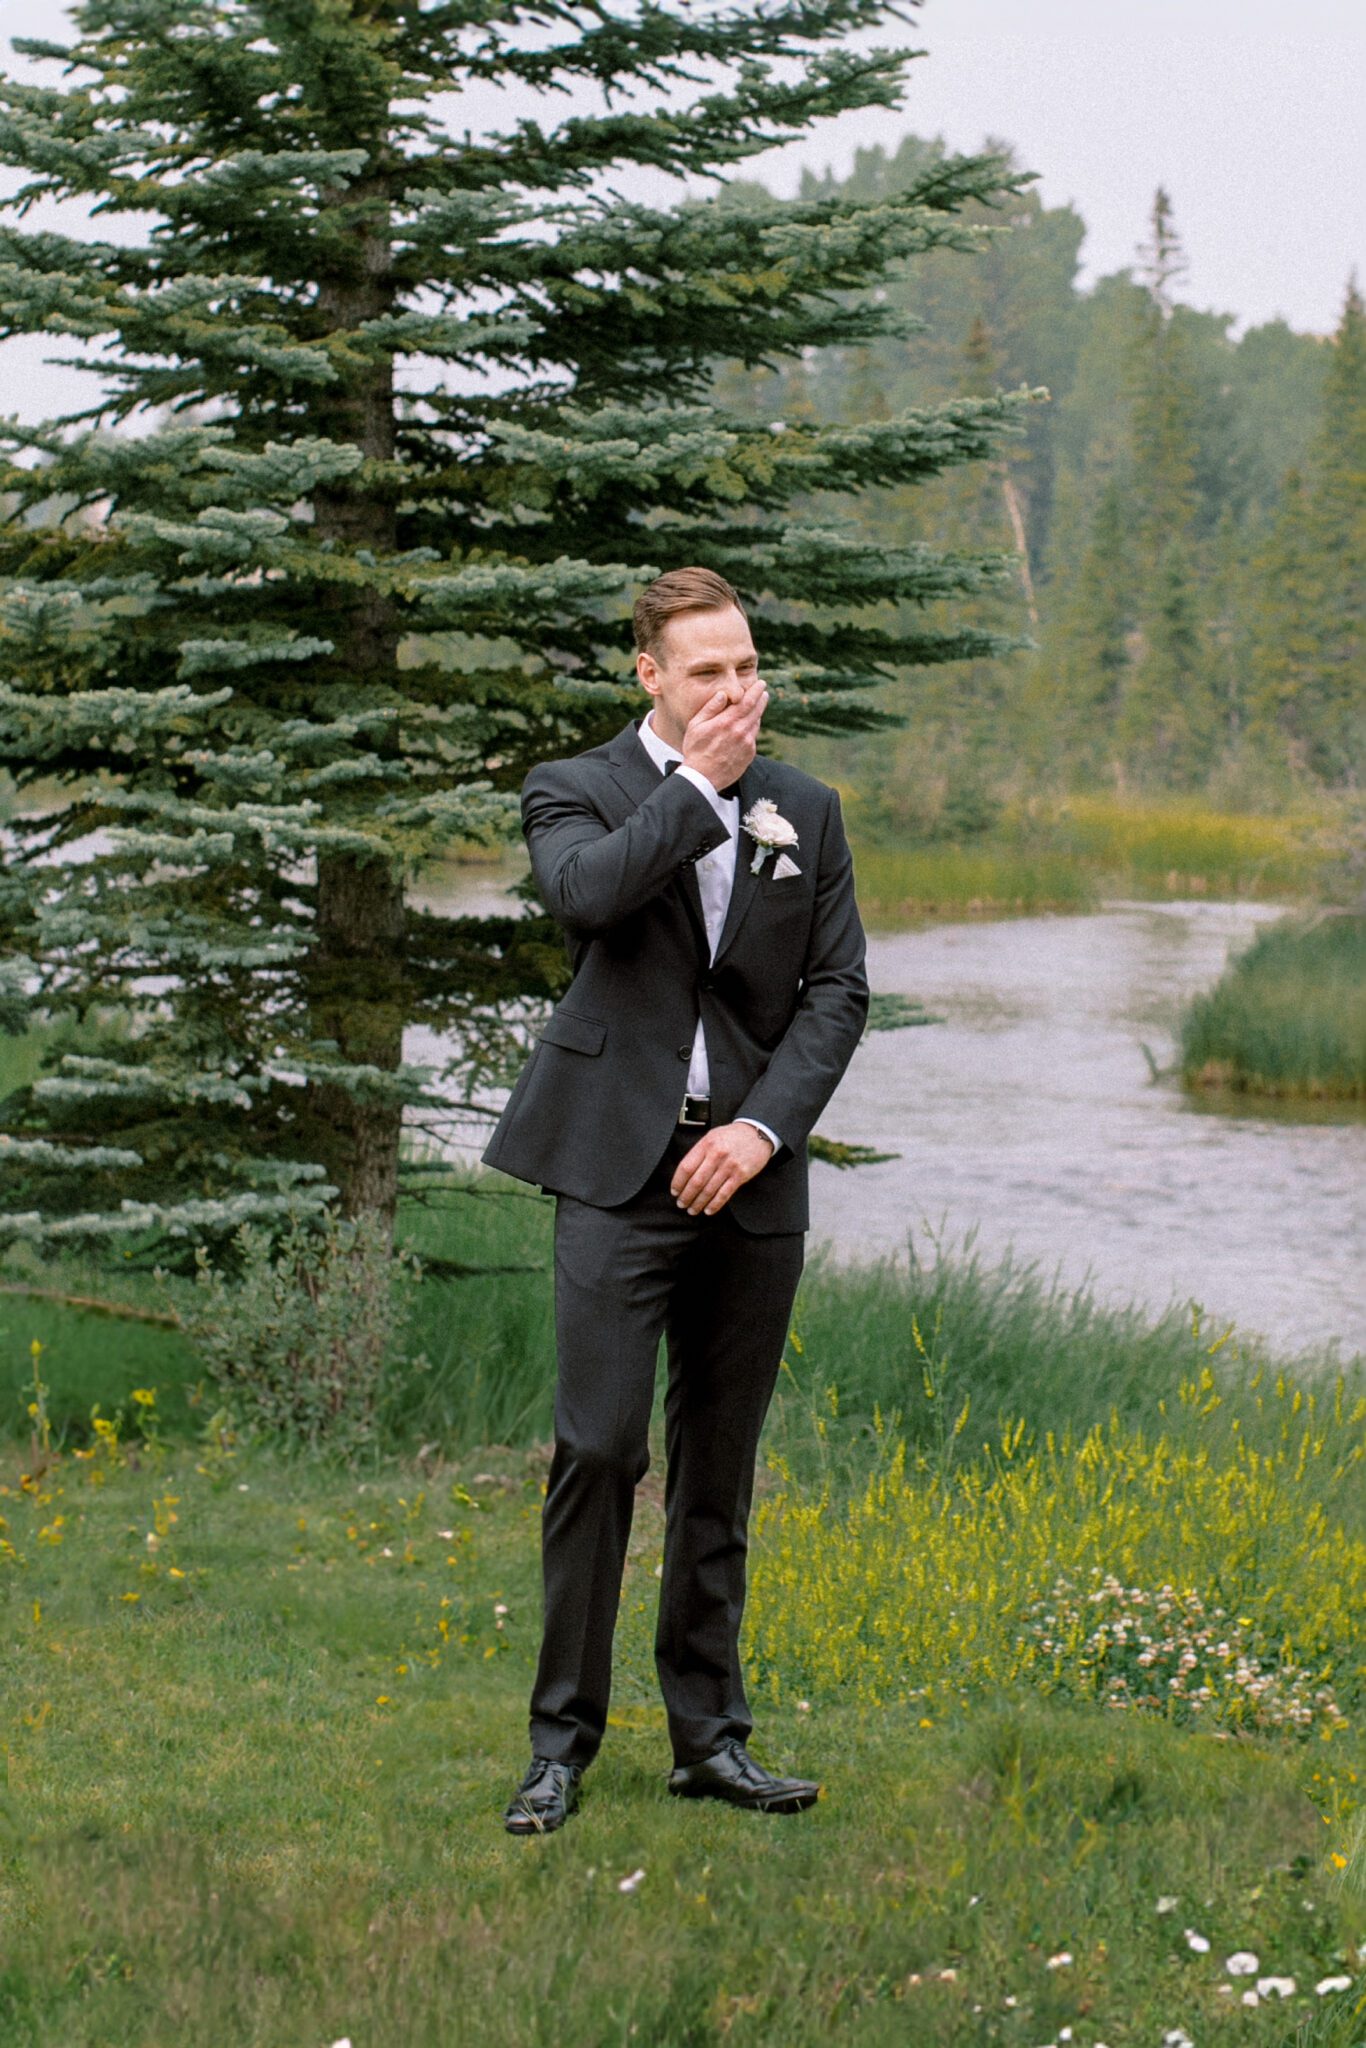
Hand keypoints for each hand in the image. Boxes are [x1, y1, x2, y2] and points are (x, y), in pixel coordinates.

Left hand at [670, 1121, 774, 1215]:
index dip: (678, 1182)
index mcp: (706, 1144)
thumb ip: (699, 1152)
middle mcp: (716, 1155)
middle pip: (696, 1181)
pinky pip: (724, 1194)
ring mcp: (729, 1166)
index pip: (686, 1167)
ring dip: (698, 1203)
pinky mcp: (740, 1175)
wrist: (757, 1133)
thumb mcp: (712, 1136)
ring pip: (709, 1190)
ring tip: (693, 1210)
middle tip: (681, 1204)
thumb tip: (685, 1172)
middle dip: (686, 1196)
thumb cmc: (733, 1135)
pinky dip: (715, 1204)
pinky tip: (708, 1210)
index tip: (674, 1191)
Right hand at [681, 674, 766, 792]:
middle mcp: (741, 731)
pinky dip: (752, 729)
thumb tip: (723, 694)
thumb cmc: (695, 750)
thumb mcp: (696, 726)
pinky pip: (753, 737)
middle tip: (763, 692)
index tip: (761, 684)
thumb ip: (710, 708)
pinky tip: (747, 727)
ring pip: (756, 723)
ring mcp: (747, 744)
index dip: (756, 690)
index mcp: (727, 722)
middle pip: (756, 710)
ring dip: (757, 713)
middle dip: (761, 699)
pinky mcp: (749, 754)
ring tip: (756, 707)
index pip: (748, 701)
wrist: (702, 778)